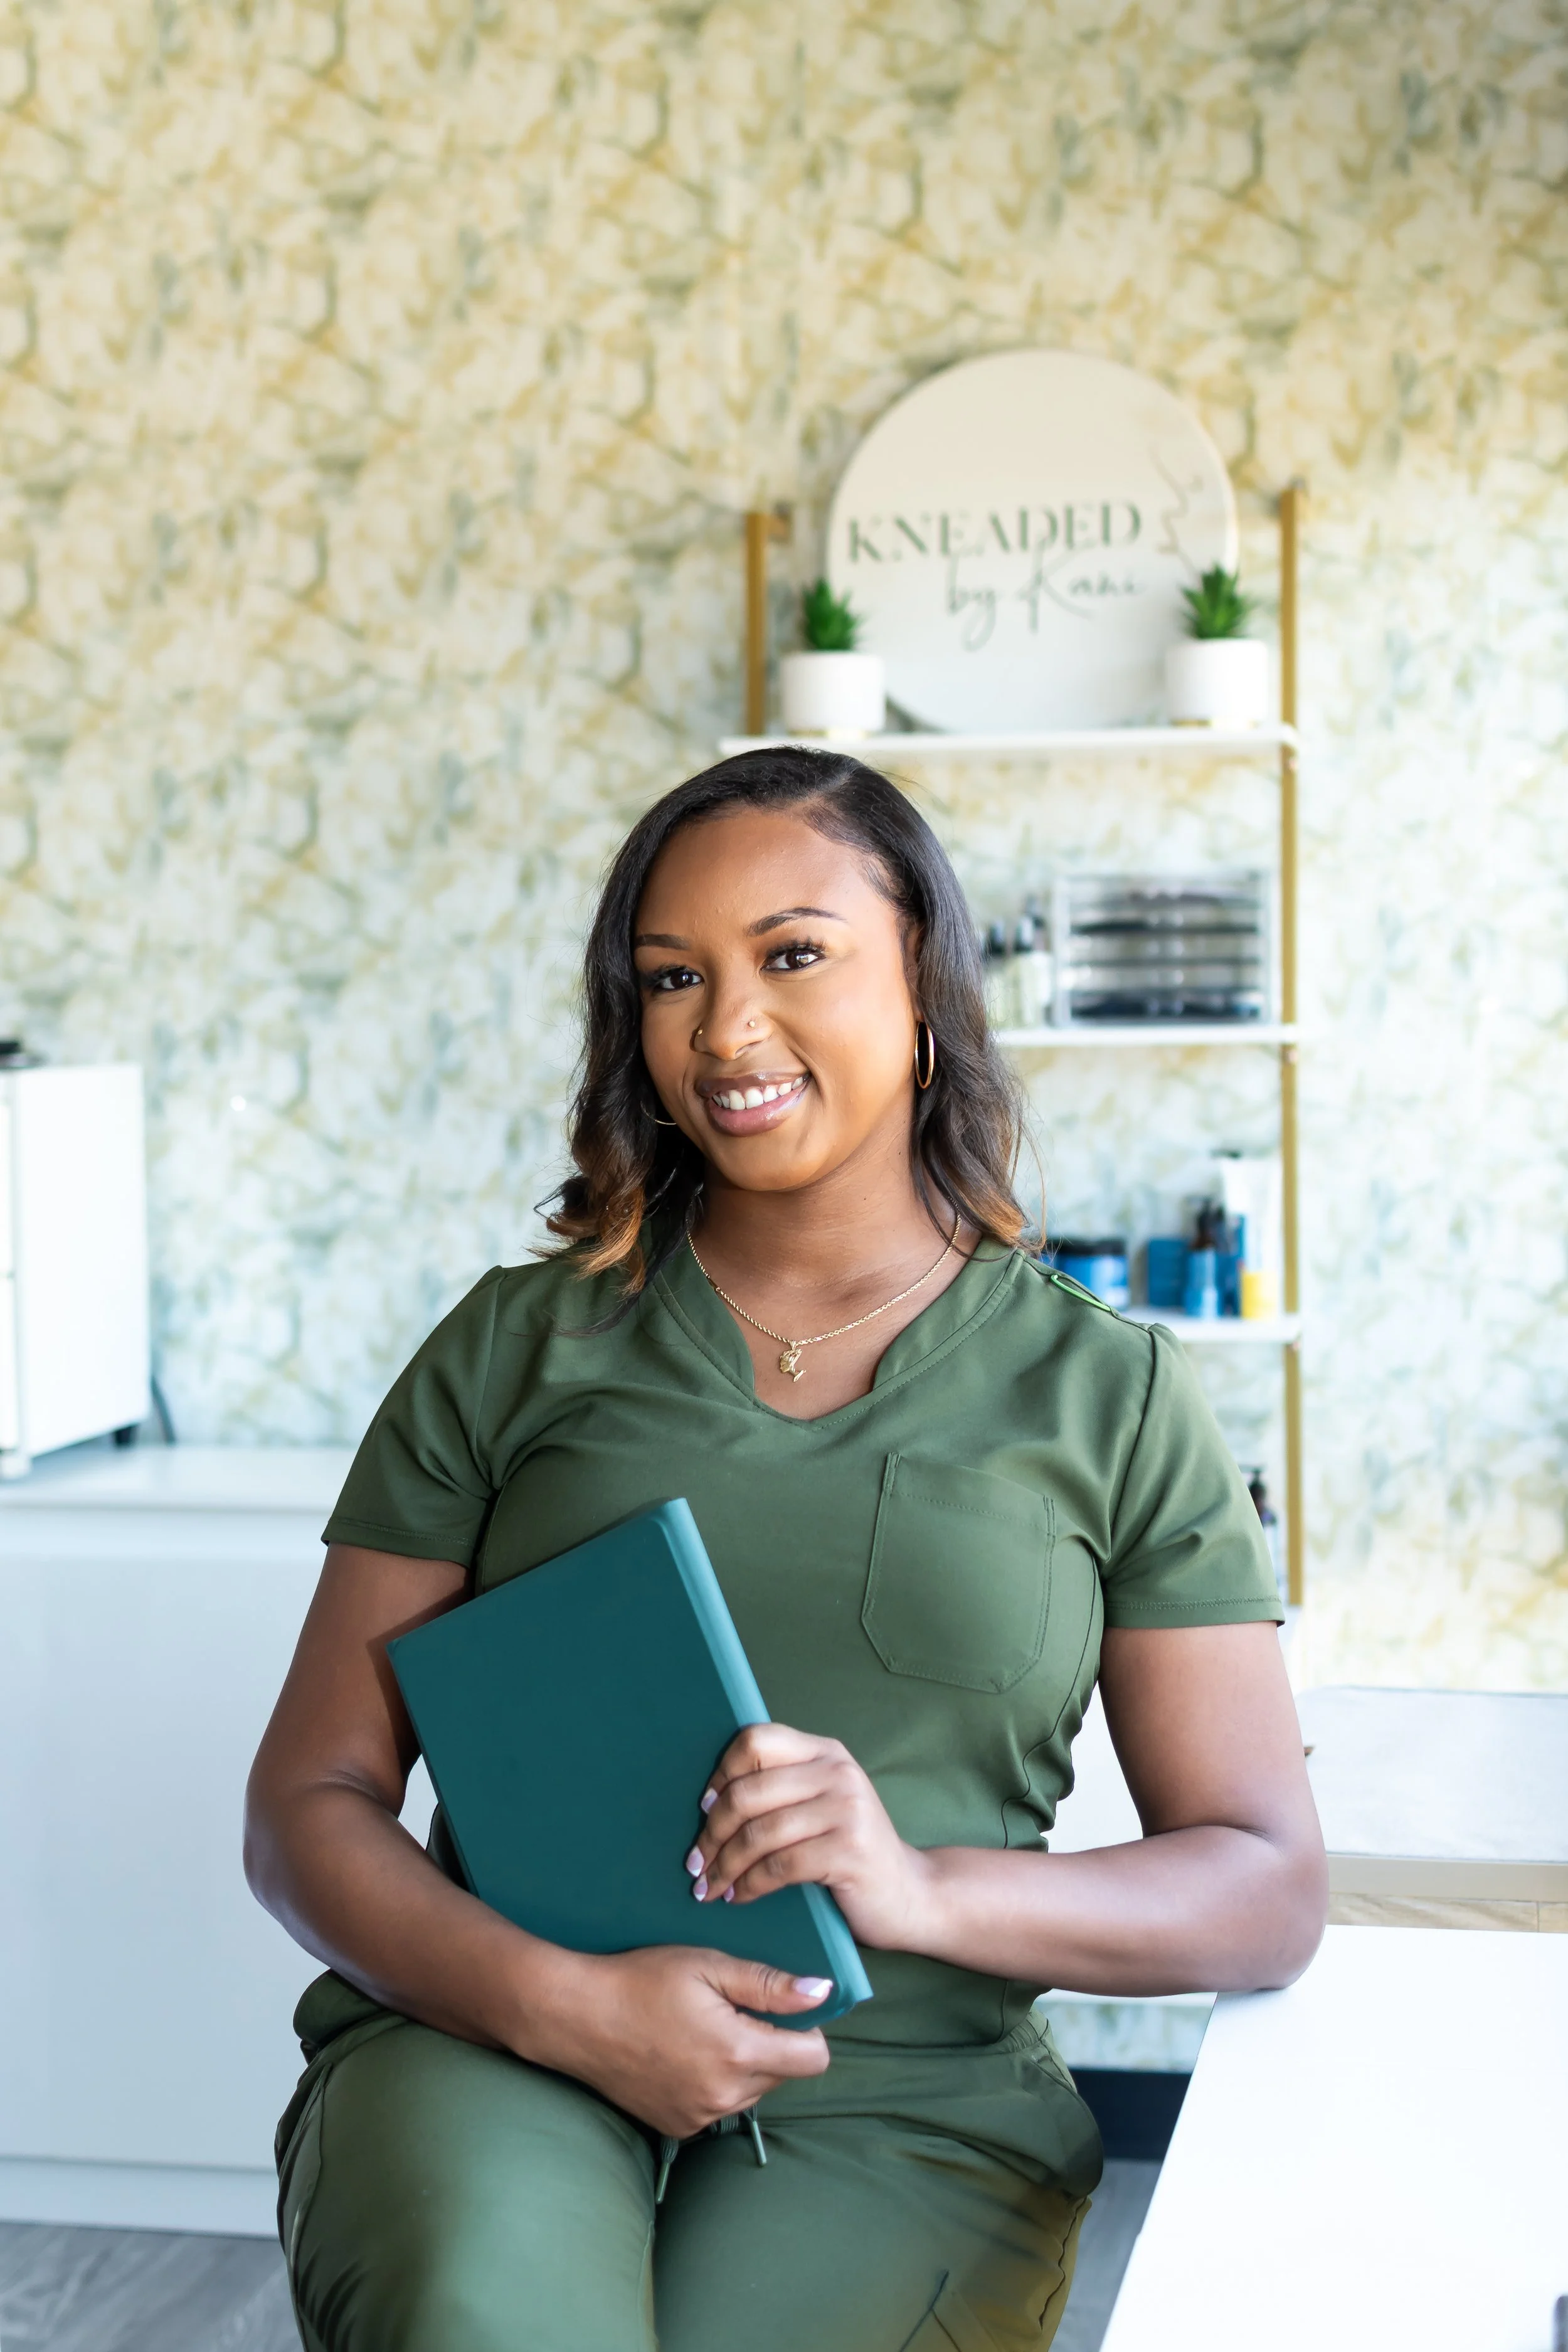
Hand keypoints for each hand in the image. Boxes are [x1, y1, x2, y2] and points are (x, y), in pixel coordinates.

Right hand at [544, 1945, 831, 2138]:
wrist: (578, 2018)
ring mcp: (699, 2117)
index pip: (813, 2059)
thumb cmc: (641, 1982)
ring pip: (751, 2092)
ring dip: (743, 2065)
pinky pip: (719, 2106)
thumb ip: (769, 1985)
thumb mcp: (708, 1967)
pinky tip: (684, 2054)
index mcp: (738, 2053)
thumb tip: (821, 1993)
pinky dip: (714, 2083)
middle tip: (731, 2009)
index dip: (808, 2029)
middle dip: (771, 2043)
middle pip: (783, 2075)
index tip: (784, 2007)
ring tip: (703, 2030)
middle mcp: (724, 2096)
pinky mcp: (677, 2127)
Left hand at [687, 1722, 933, 1950]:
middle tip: (696, 1862)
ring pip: (760, 1833)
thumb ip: (781, 1790)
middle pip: (749, 1791)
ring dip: (725, 1865)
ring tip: (708, 1887)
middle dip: (713, 1831)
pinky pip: (779, 1866)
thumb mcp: (821, 1805)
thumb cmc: (850, 1851)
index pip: (756, 1741)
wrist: (910, 1894)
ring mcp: (847, 1810)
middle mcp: (837, 1772)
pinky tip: (738, 1897)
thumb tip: (708, 1801)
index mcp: (825, 1752)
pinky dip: (749, 1885)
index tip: (704, 1811)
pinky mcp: (849, 1851)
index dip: (721, 1775)